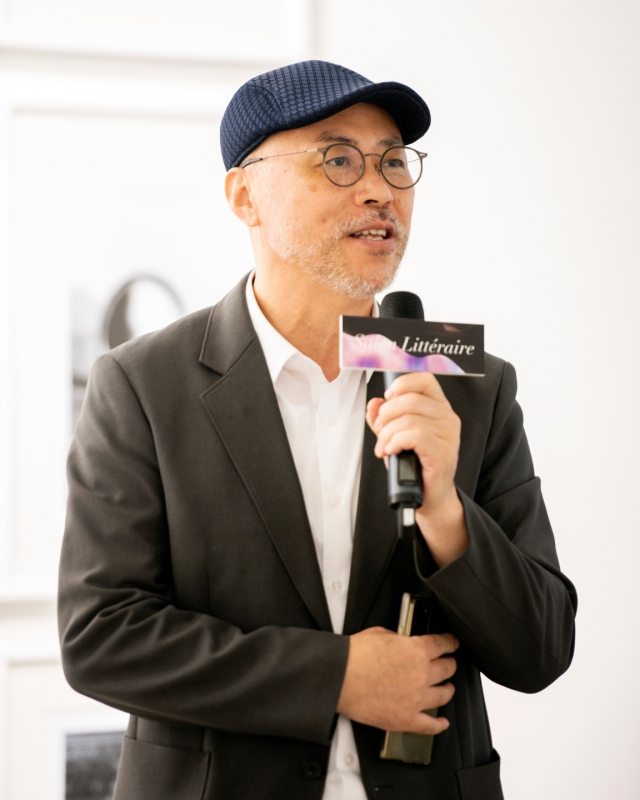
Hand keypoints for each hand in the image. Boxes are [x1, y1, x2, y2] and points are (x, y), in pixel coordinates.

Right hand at [336, 627, 458, 733]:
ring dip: (447, 689)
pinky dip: (439, 725)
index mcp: (416, 651)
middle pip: (447, 669)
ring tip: (446, 687)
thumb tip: (402, 643)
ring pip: (443, 695)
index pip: (442, 644)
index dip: (450, 642)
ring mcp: (416, 699)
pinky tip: (442, 722)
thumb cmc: (354, 655)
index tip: (452, 643)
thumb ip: (399, 638)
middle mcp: (421, 675)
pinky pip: (430, 726)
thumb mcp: (380, 633)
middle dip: (449, 663)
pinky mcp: (406, 719)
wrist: (339, 677)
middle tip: (448, 662)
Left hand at [366, 372, 468, 565]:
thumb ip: (383, 417)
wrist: (427, 496)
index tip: (387, 397)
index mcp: (438, 407)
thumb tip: (374, 404)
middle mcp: (448, 418)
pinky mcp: (443, 452)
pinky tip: (391, 451)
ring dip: (387, 434)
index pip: (425, 379)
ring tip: (383, 447)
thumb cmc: (414, 464)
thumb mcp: (394, 435)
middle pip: (410, 400)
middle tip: (379, 431)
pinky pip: (414, 436)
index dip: (402, 384)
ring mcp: (448, 435)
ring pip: (408, 419)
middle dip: (386, 415)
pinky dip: (395, 442)